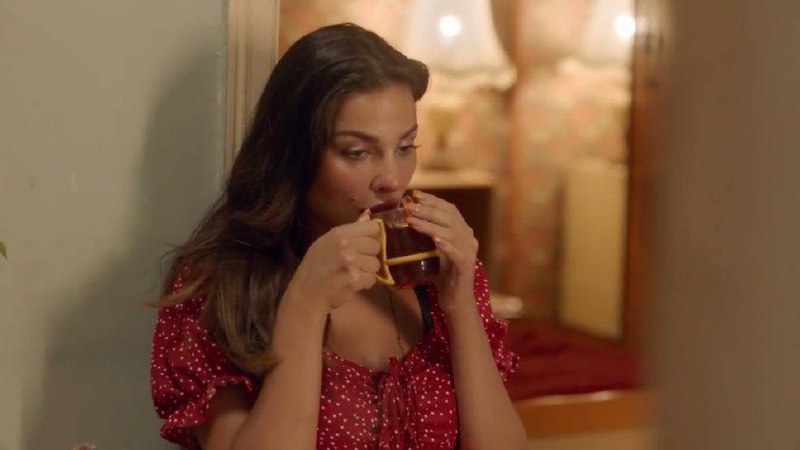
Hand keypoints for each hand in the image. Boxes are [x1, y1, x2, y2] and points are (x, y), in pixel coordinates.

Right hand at [284, 210, 381, 312]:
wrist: (306, 293)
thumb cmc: (315, 266)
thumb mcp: (326, 242)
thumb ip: (349, 231)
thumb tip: (368, 217)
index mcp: (339, 233)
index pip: (372, 228)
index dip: (372, 236)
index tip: (366, 244)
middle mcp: (345, 245)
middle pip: (376, 246)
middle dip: (369, 255)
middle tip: (357, 262)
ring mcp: (351, 263)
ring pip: (376, 264)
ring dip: (368, 270)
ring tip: (354, 273)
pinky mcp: (355, 280)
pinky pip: (372, 279)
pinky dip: (365, 283)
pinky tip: (353, 283)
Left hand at [404, 190, 477, 308]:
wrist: (456, 299)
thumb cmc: (443, 274)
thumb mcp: (434, 250)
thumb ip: (428, 233)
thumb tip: (408, 215)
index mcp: (462, 231)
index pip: (449, 209)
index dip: (432, 200)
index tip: (414, 195)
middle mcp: (468, 238)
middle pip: (450, 217)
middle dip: (427, 209)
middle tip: (408, 206)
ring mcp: (469, 251)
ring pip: (451, 232)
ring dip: (430, 224)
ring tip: (412, 220)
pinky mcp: (466, 266)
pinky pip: (456, 252)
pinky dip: (446, 244)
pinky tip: (435, 239)